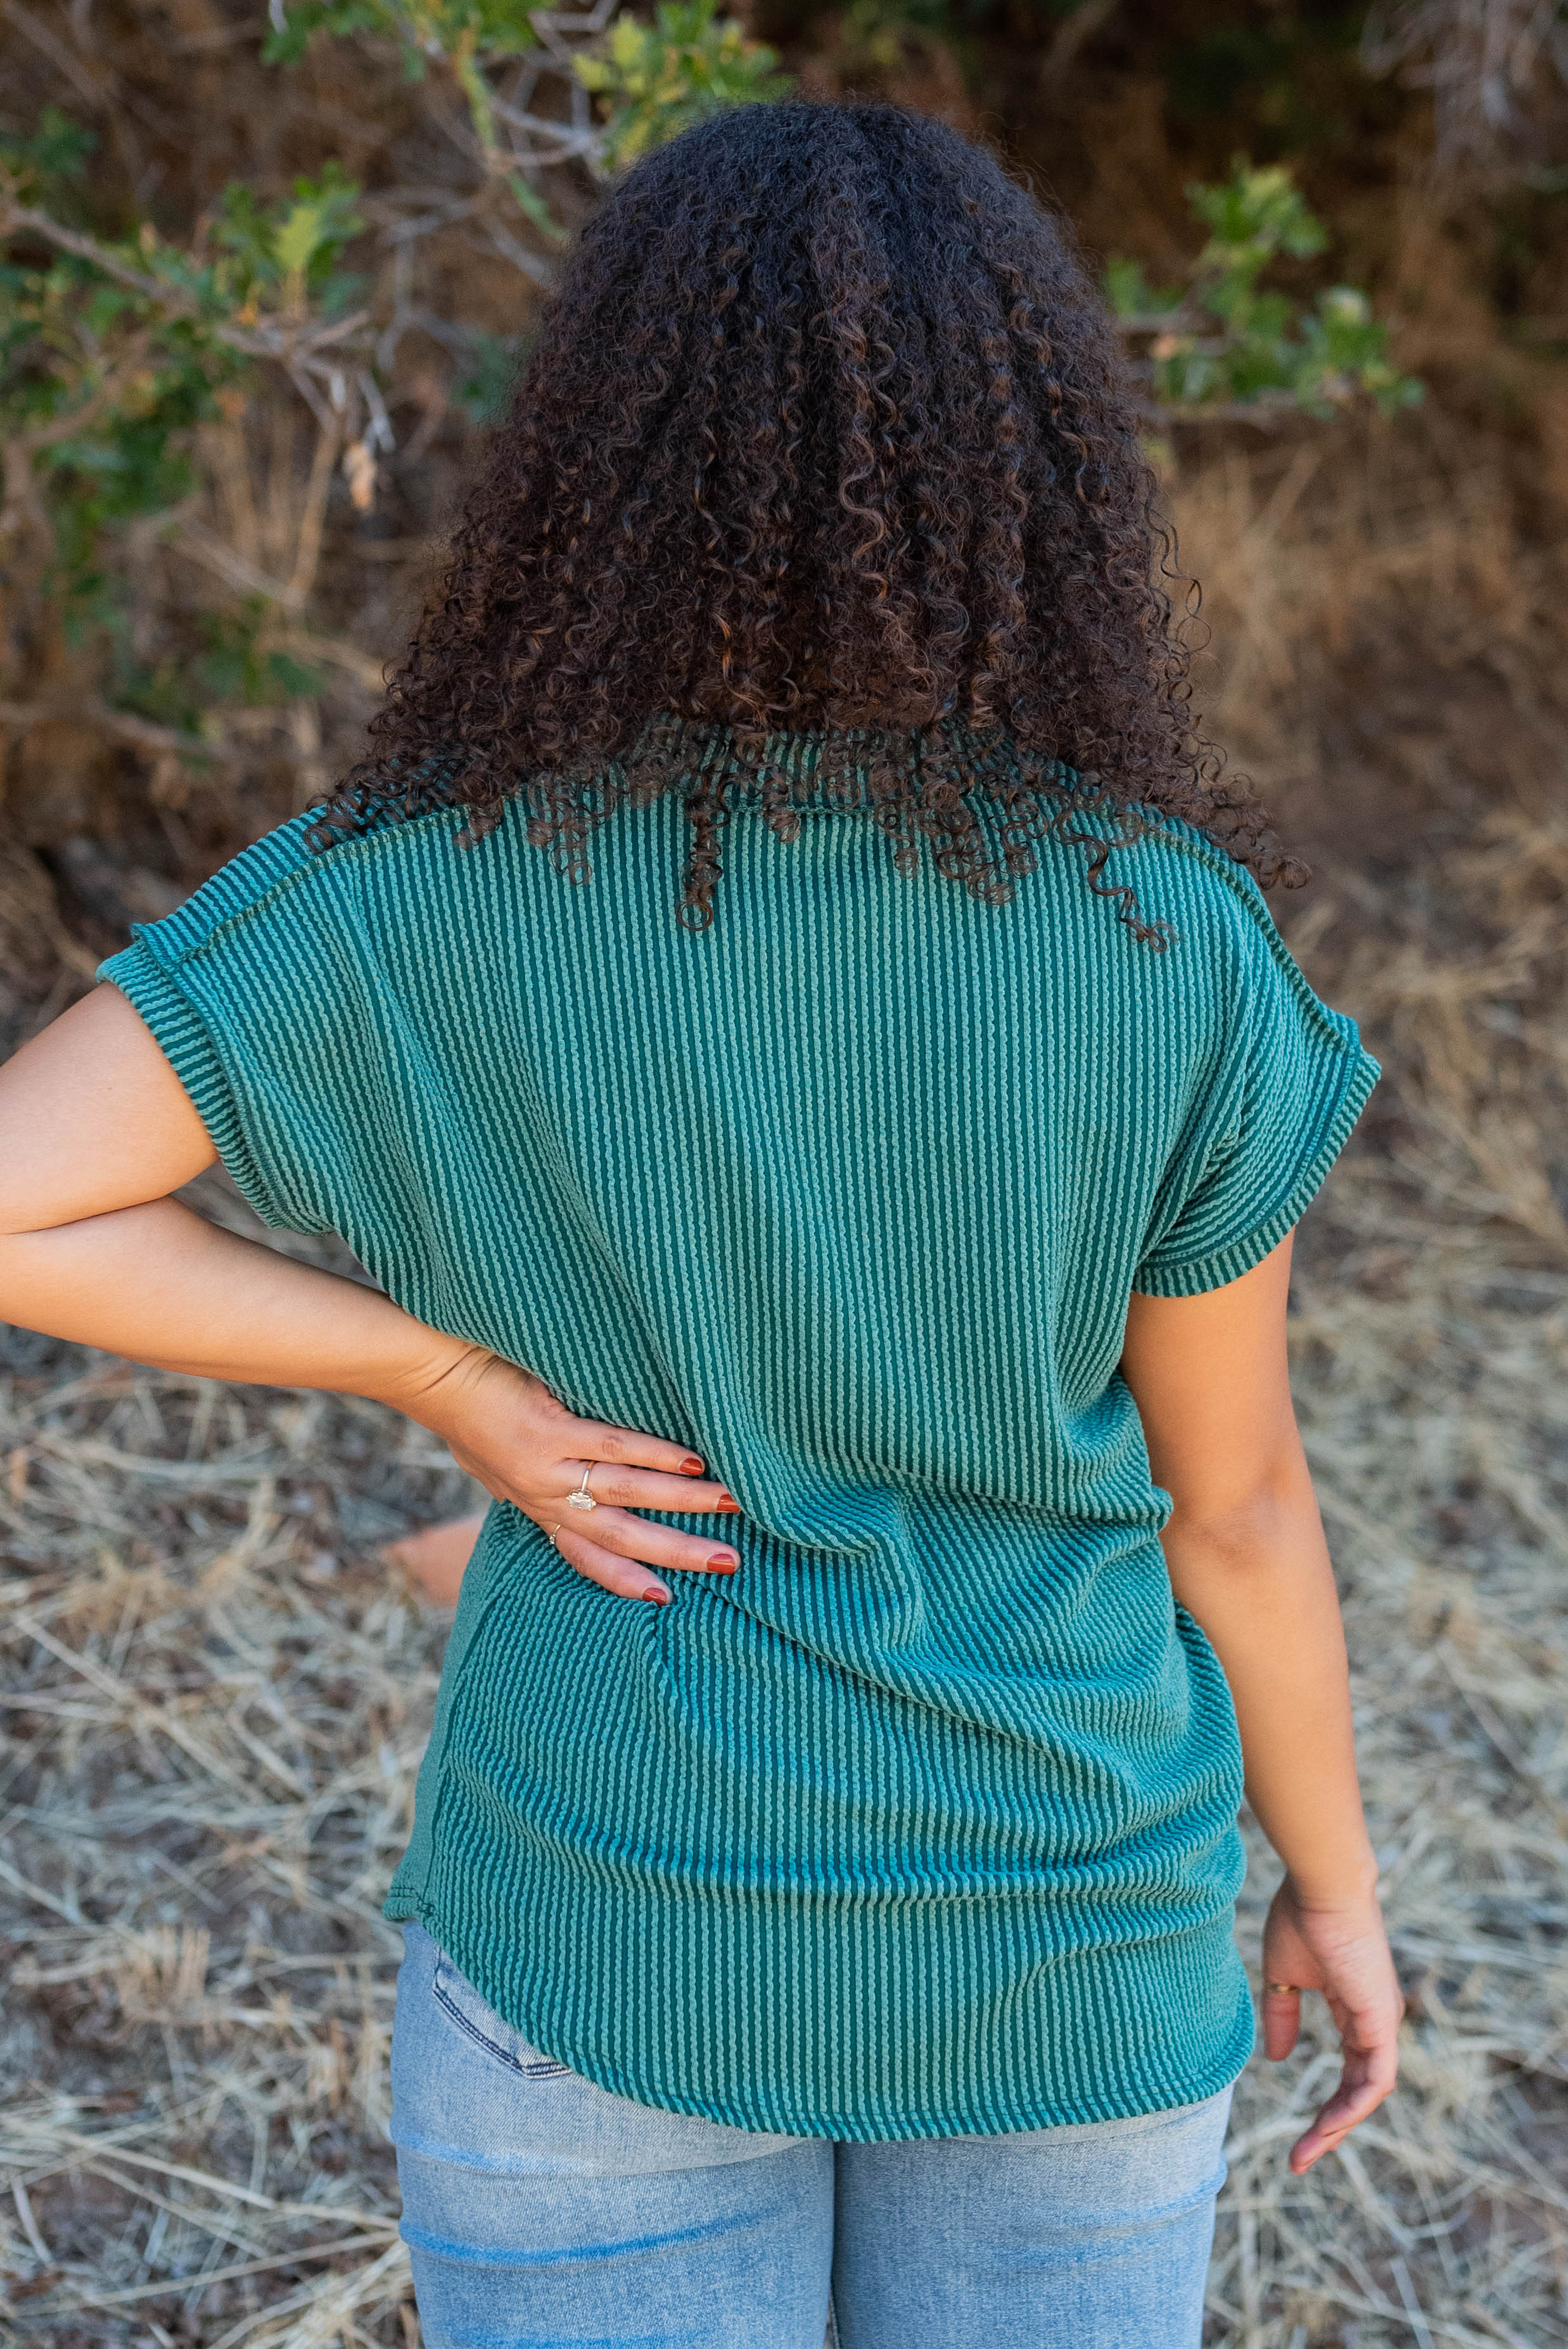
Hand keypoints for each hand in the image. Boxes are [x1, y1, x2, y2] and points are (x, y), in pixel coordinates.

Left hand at [395, 1344, 738, 1604]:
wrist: (429, 1373)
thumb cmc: (465, 1408)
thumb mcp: (494, 1461)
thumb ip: (527, 1479)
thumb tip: (557, 1483)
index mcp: (534, 1504)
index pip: (584, 1553)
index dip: (625, 1577)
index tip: (667, 1597)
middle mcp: (542, 1495)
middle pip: (618, 1535)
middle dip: (676, 1551)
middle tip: (730, 1562)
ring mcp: (545, 1465)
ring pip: (625, 1494)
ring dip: (683, 1503)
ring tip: (731, 1503)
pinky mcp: (547, 1429)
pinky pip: (613, 1447)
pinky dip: (656, 1456)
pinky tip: (692, 1462)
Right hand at [1262, 1875, 1402, 2172]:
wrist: (1321, 1885)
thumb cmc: (1301, 1916)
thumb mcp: (1282, 1975)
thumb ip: (1282, 2015)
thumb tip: (1275, 2058)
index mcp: (1353, 2008)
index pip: (1349, 2072)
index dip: (1325, 2107)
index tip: (1296, 2140)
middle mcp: (1373, 2021)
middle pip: (1359, 2090)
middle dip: (1330, 2128)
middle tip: (1300, 2160)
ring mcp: (1380, 2022)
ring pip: (1369, 2092)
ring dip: (1339, 2126)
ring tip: (1307, 2152)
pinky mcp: (1381, 2020)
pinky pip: (1376, 2079)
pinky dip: (1355, 2106)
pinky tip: (1329, 2125)